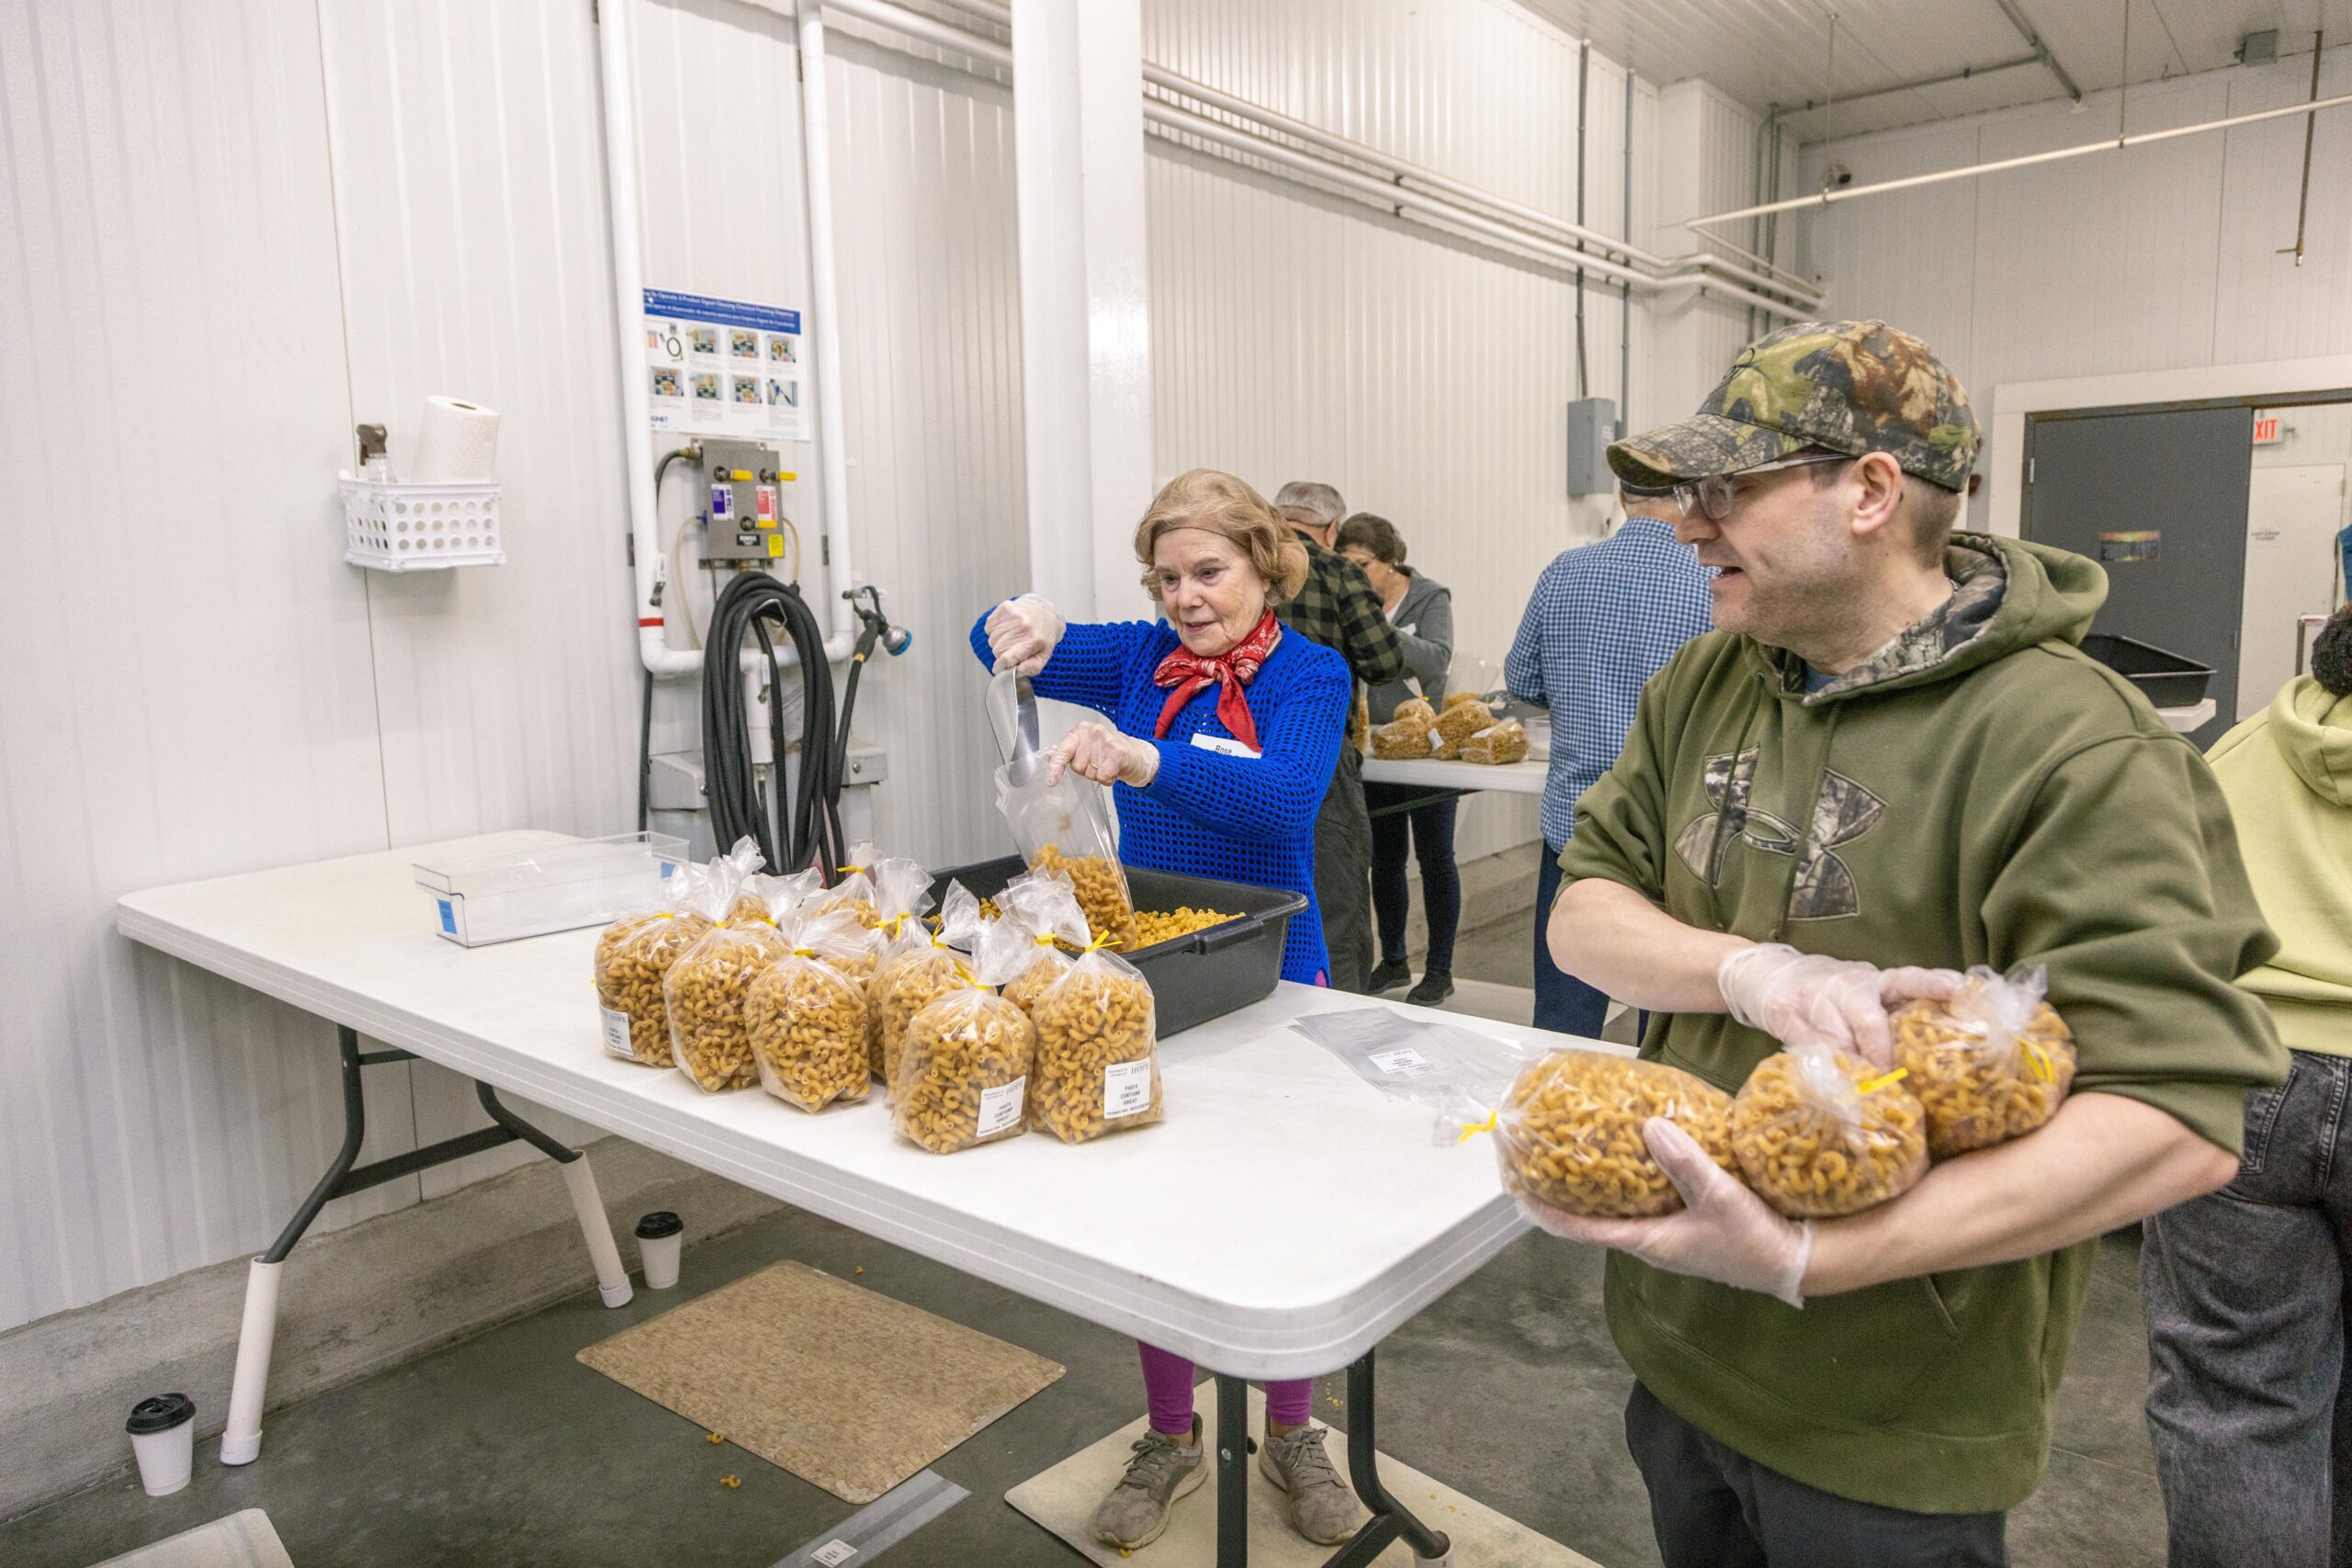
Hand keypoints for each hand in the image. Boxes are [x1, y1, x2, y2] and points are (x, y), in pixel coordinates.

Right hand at [985, 594, 1064, 676]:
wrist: (1044, 611)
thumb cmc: (1043, 636)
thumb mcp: (1044, 656)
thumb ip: (1032, 668)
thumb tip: (1016, 671)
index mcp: (1033, 640)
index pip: (1007, 658)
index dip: (1000, 665)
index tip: (999, 667)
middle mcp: (1023, 626)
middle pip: (997, 650)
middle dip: (1002, 653)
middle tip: (1012, 649)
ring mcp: (1013, 615)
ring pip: (991, 639)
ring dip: (998, 642)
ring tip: (1011, 637)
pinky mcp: (1004, 608)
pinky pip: (988, 627)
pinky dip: (994, 630)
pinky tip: (1006, 629)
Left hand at [1048, 722, 1159, 787]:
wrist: (1137, 755)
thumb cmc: (1109, 752)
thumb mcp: (1085, 748)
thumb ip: (1068, 752)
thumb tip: (1049, 756)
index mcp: (1081, 731)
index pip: (1063, 750)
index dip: (1056, 766)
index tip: (1051, 780)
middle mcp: (1092, 732)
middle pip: (1077, 766)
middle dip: (1086, 770)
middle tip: (1099, 763)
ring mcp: (1106, 741)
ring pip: (1091, 773)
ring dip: (1098, 775)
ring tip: (1107, 765)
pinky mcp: (1118, 753)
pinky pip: (1103, 776)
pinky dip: (1108, 779)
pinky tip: (1114, 771)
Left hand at [1518, 1119, 1815, 1307]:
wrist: (1799, 1261)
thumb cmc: (1755, 1238)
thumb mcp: (1721, 1197)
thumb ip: (1686, 1163)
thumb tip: (1649, 1127)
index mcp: (1649, 1240)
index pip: (1584, 1230)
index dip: (1549, 1212)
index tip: (1518, 1194)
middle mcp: (1653, 1241)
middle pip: (1597, 1218)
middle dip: (1570, 1193)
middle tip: (1546, 1160)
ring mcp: (1671, 1235)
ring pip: (1624, 1208)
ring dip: (1602, 1186)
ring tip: (1583, 1151)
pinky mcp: (1690, 1226)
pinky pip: (1650, 1202)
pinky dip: (1635, 1180)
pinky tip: (1641, 1154)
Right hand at [1716, 943, 1960, 1066]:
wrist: (1761, 970)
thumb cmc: (1826, 992)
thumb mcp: (1859, 994)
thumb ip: (1886, 1017)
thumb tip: (1926, 1063)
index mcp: (1872, 980)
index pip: (1907, 979)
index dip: (1932, 984)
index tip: (1958, 989)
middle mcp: (1845, 985)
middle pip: (1869, 1020)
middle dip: (1882, 1055)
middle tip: (1891, 1082)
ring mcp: (1812, 997)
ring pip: (1837, 1040)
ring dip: (1850, 1070)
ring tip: (1862, 1094)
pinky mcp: (1784, 1011)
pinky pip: (1805, 1047)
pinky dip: (1818, 1069)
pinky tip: (1827, 1084)